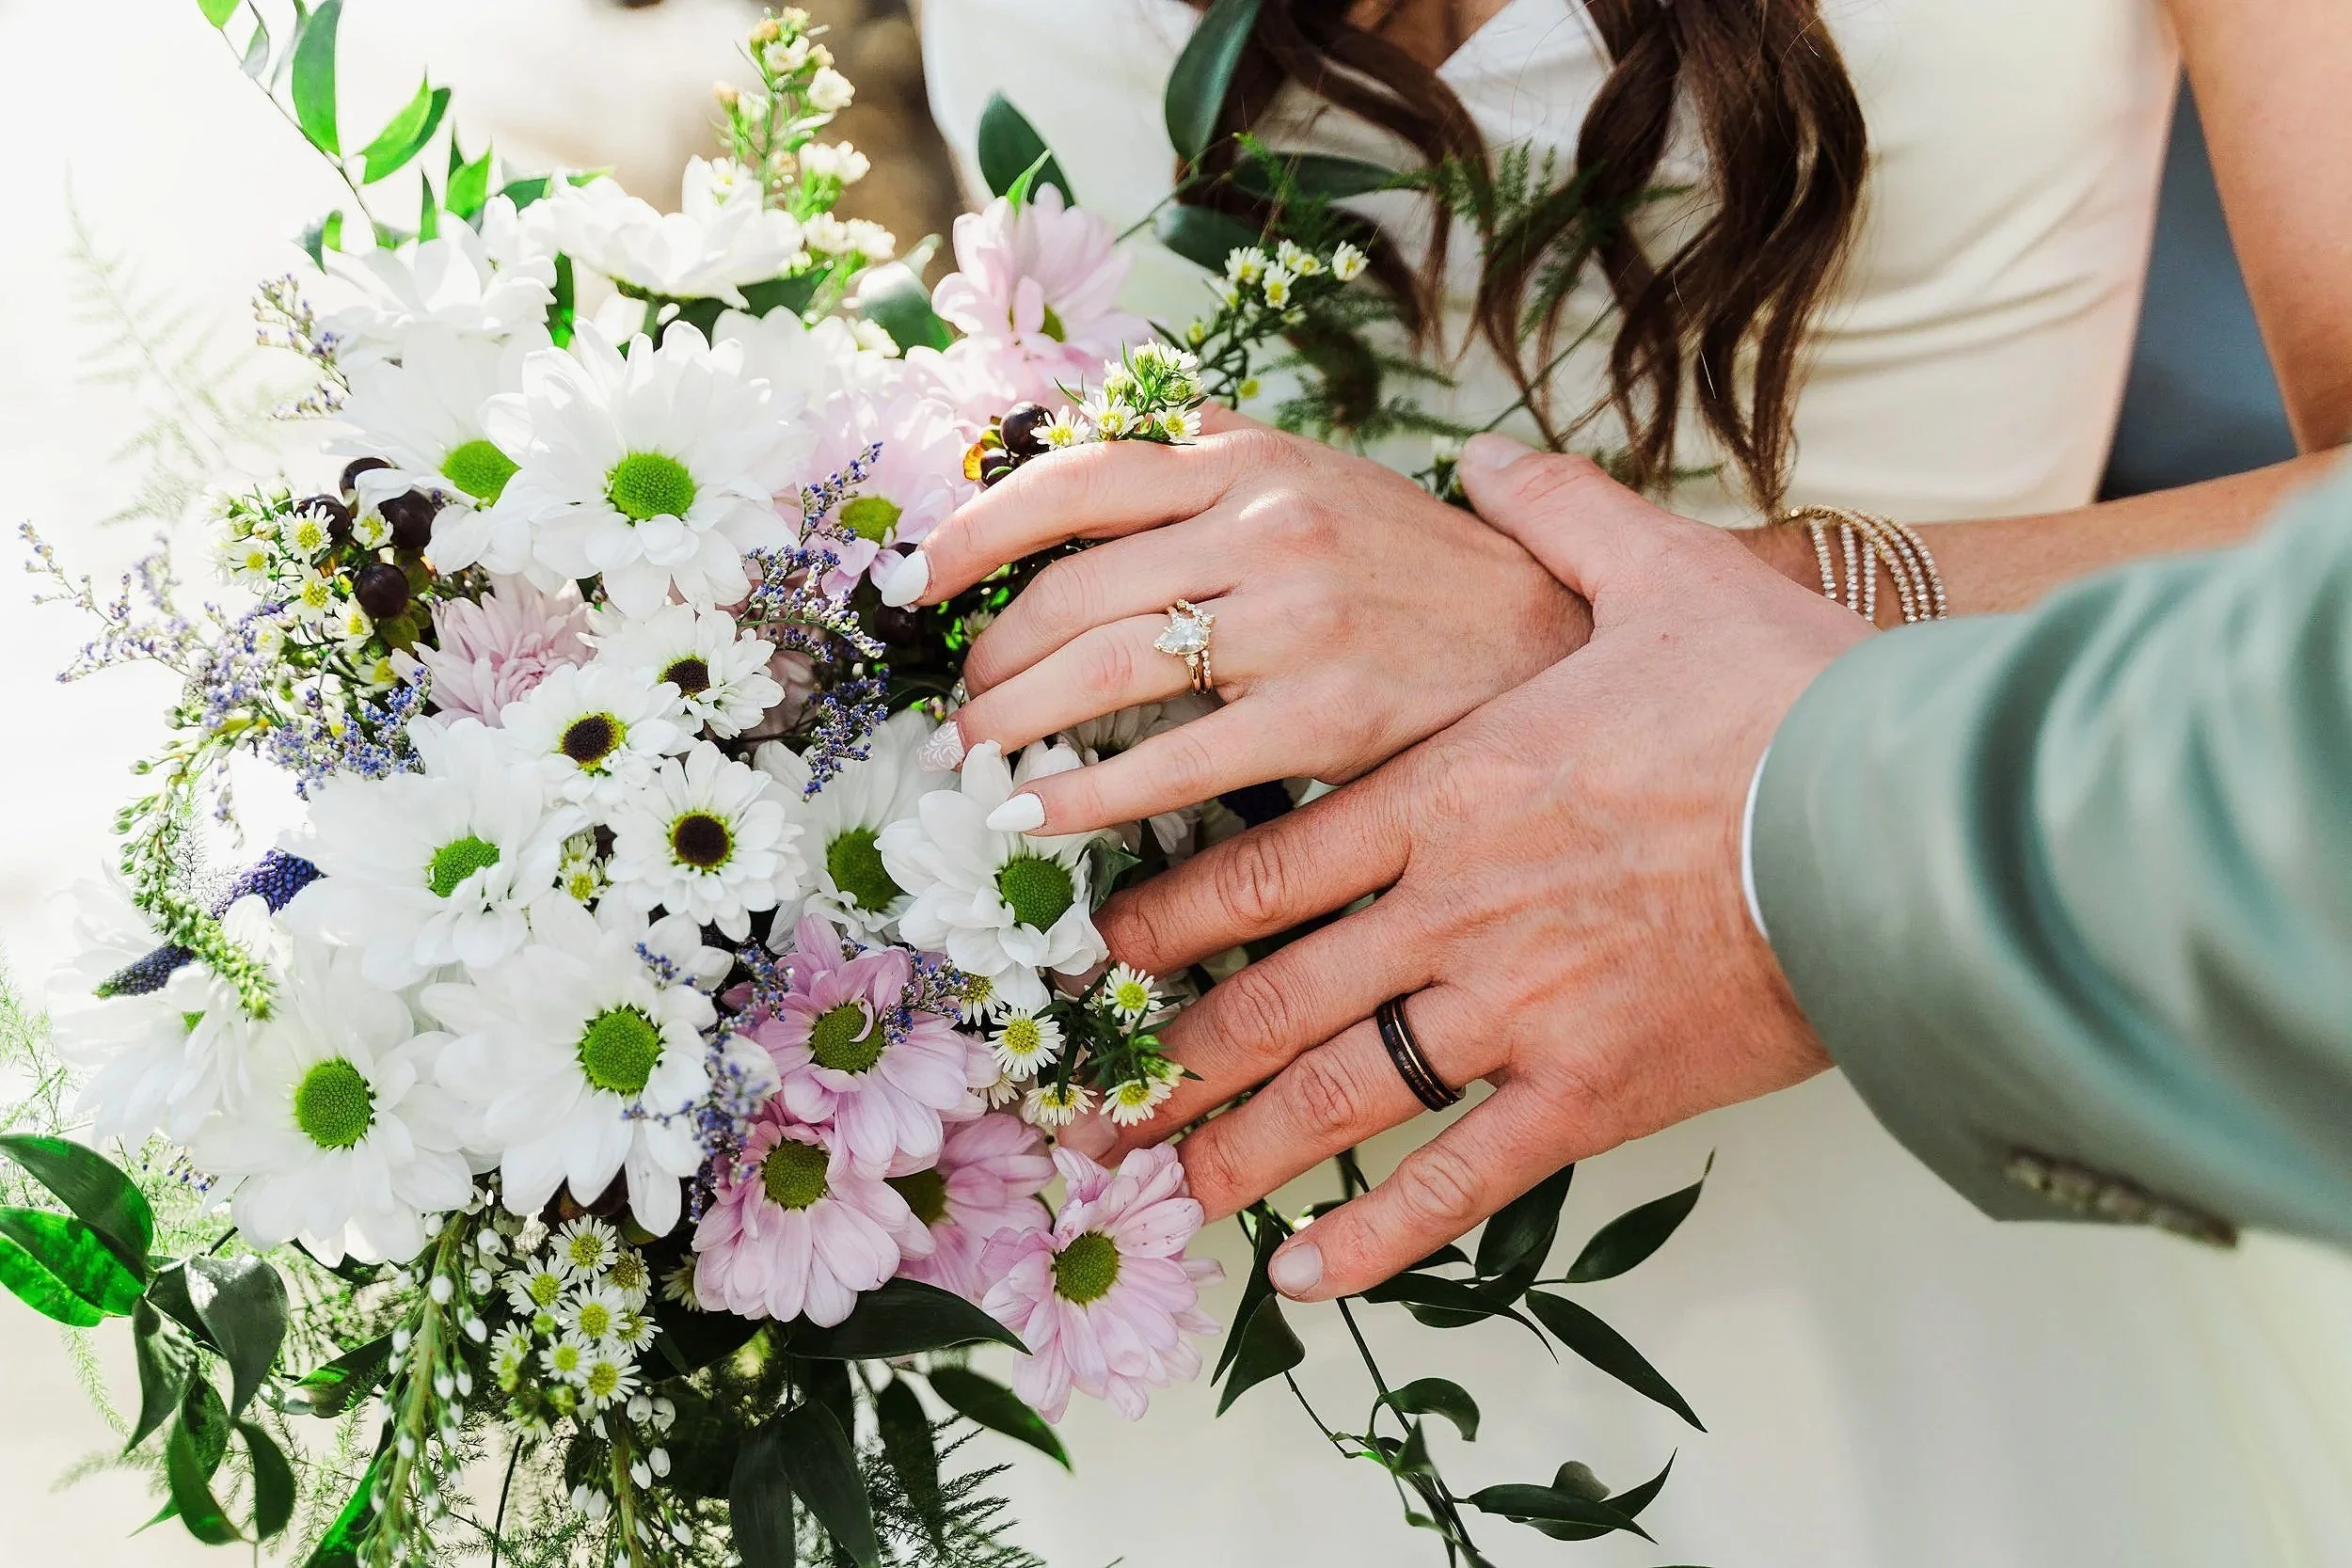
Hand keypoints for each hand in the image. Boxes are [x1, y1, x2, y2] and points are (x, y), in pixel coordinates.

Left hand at [888, 412, 1588, 834]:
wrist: (1568, 651)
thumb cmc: (1436, 577)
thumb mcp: (1332, 482)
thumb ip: (1224, 461)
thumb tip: (1113, 434)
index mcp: (1255, 460)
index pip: (1078, 476)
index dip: (976, 529)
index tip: (918, 580)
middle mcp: (1266, 524)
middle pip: (1071, 589)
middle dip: (989, 658)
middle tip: (957, 711)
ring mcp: (1295, 619)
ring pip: (1100, 671)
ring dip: (1012, 725)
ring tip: (977, 766)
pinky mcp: (1325, 716)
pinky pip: (1166, 760)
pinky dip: (1084, 793)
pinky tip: (1043, 816)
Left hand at [1088, 435, 1871, 1299]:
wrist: (1907, 818)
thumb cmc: (1784, 700)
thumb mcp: (1663, 574)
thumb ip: (1553, 515)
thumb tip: (1486, 456)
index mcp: (1447, 790)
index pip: (1266, 862)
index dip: (1170, 916)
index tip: (1109, 947)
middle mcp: (1452, 906)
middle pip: (1271, 994)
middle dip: (1168, 1055)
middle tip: (1087, 1101)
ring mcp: (1514, 1010)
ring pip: (1337, 1094)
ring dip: (1236, 1147)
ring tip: (1162, 1187)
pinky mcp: (1592, 1094)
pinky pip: (1460, 1178)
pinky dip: (1381, 1236)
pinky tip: (1310, 1278)